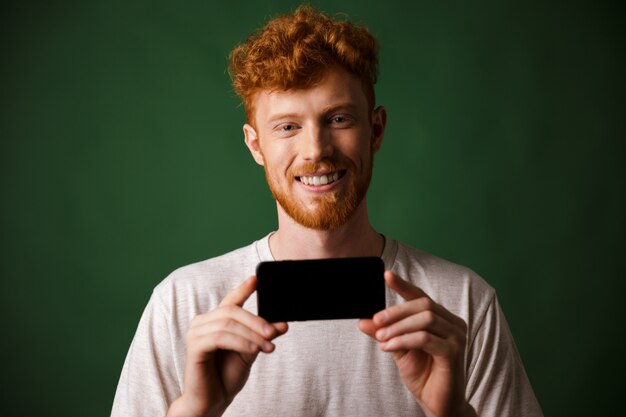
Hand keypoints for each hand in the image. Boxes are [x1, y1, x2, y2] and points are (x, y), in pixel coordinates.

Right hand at [167, 276, 287, 416]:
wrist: (212, 402)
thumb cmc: (226, 376)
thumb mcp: (251, 351)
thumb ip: (263, 336)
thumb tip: (283, 323)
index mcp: (215, 320)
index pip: (231, 300)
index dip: (243, 288)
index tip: (257, 279)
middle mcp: (202, 322)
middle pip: (232, 311)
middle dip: (257, 321)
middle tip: (274, 332)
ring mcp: (196, 333)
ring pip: (228, 323)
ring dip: (252, 334)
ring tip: (268, 347)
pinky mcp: (194, 347)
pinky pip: (220, 337)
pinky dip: (240, 342)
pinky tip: (253, 349)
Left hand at [359, 272, 475, 416]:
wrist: (437, 404)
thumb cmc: (423, 375)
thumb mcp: (398, 349)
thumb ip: (384, 333)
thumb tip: (363, 320)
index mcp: (442, 319)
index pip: (422, 296)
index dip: (404, 285)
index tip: (386, 275)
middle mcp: (453, 324)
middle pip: (424, 304)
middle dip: (396, 311)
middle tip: (376, 320)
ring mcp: (457, 338)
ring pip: (424, 319)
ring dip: (398, 326)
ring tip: (381, 338)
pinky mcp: (454, 353)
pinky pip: (425, 338)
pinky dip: (403, 339)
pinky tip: (389, 346)